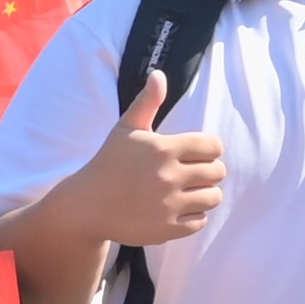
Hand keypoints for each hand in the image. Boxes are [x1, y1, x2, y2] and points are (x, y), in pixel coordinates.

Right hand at [65, 71, 224, 248]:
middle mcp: (168, 177)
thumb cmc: (109, 163)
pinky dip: (193, 216)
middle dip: (208, 171)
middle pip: (217, 172)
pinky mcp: (167, 229)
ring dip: (204, 194)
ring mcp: (168, 205)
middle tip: (190, 174)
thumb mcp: (125, 130)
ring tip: (188, 191)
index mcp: (162, 149)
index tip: (194, 154)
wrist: (87, 205)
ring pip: (213, 197)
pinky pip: (200, 220)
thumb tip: (158, 74)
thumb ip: (146, 102)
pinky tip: (177, 209)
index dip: (208, 150)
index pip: (213, 147)